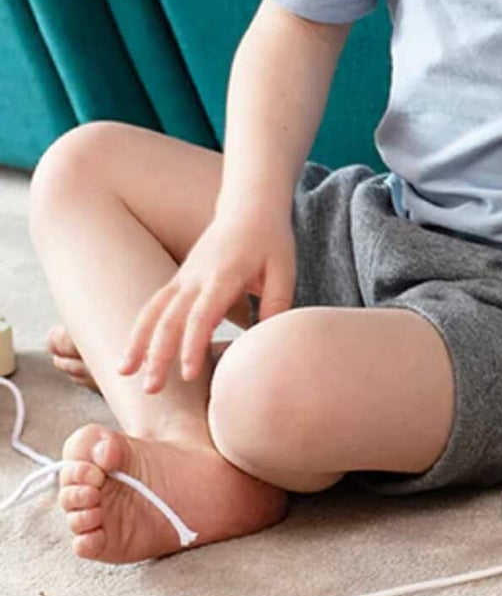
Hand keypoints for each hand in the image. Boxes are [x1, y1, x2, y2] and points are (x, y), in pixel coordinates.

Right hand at [121, 200, 296, 392]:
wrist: (249, 206)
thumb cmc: (270, 240)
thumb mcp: (284, 270)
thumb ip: (278, 305)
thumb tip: (270, 342)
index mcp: (223, 276)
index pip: (202, 316)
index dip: (193, 346)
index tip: (187, 375)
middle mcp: (195, 278)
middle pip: (169, 319)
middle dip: (157, 355)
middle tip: (149, 389)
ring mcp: (182, 278)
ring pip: (152, 312)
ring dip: (137, 343)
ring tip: (123, 373)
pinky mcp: (178, 279)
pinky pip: (153, 305)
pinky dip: (139, 328)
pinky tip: (130, 351)